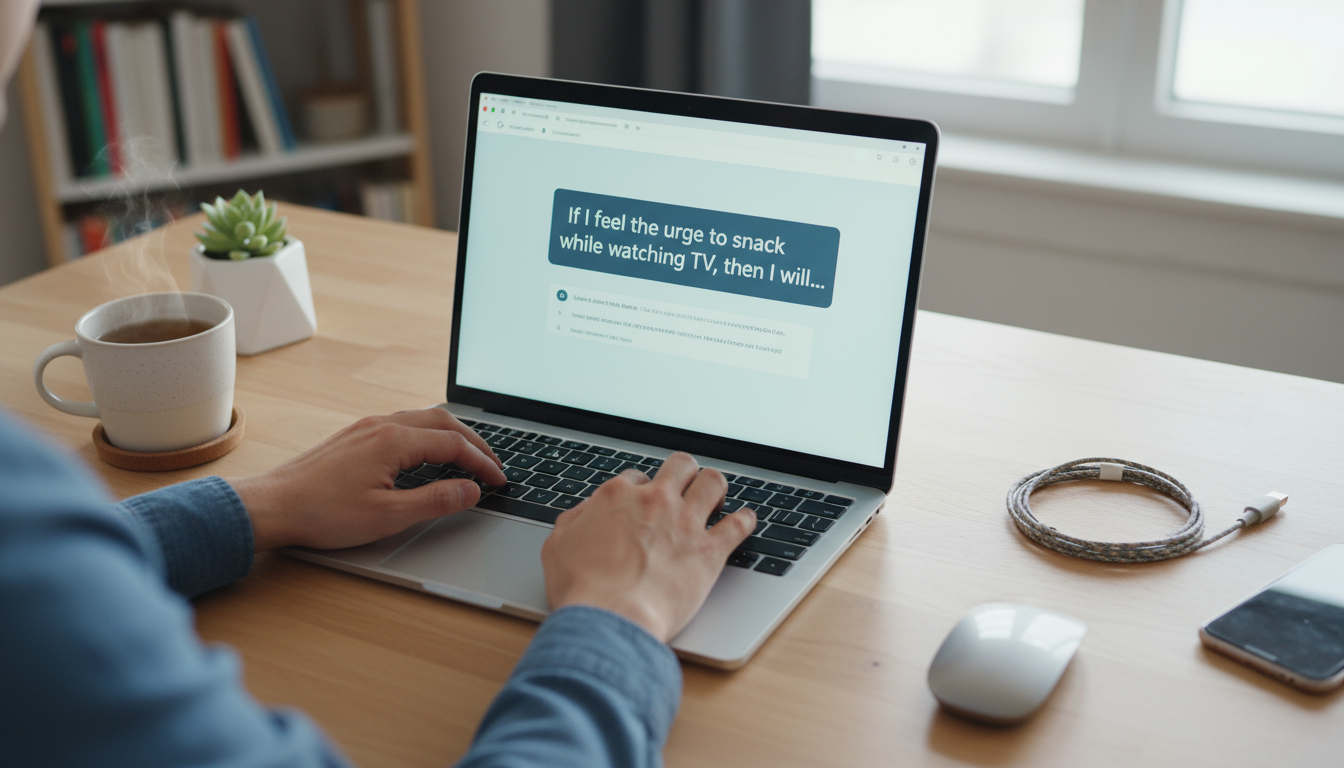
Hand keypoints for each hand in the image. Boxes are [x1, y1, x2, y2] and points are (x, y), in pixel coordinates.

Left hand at [229, 409, 506, 551]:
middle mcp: (382, 426)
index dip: (482, 462)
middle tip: (494, 463)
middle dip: (474, 442)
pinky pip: (402, 424)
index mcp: (394, 441)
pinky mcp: (353, 436)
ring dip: (451, 435)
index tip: (499, 480)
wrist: (271, 506)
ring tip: (468, 456)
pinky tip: (427, 452)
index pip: (453, 445)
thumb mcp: (387, 516)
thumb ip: (434, 501)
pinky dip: (428, 434)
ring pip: (422, 419)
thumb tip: (470, 490)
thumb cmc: (321, 513)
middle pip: (443, 422)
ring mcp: (365, 427)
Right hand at [541, 452, 755, 642]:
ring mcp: (685, 523)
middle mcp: (655, 501)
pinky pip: (738, 524)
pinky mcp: (709, 551)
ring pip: (713, 483)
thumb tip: (586, 512)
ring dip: (715, 488)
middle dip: (684, 474)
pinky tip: (745, 521)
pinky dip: (745, 520)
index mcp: (617, 496)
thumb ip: (574, 521)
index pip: (637, 478)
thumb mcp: (557, 546)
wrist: (610, 620)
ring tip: (716, 498)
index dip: (641, 491)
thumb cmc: (581, 590)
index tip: (644, 504)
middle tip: (685, 489)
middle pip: (680, 466)